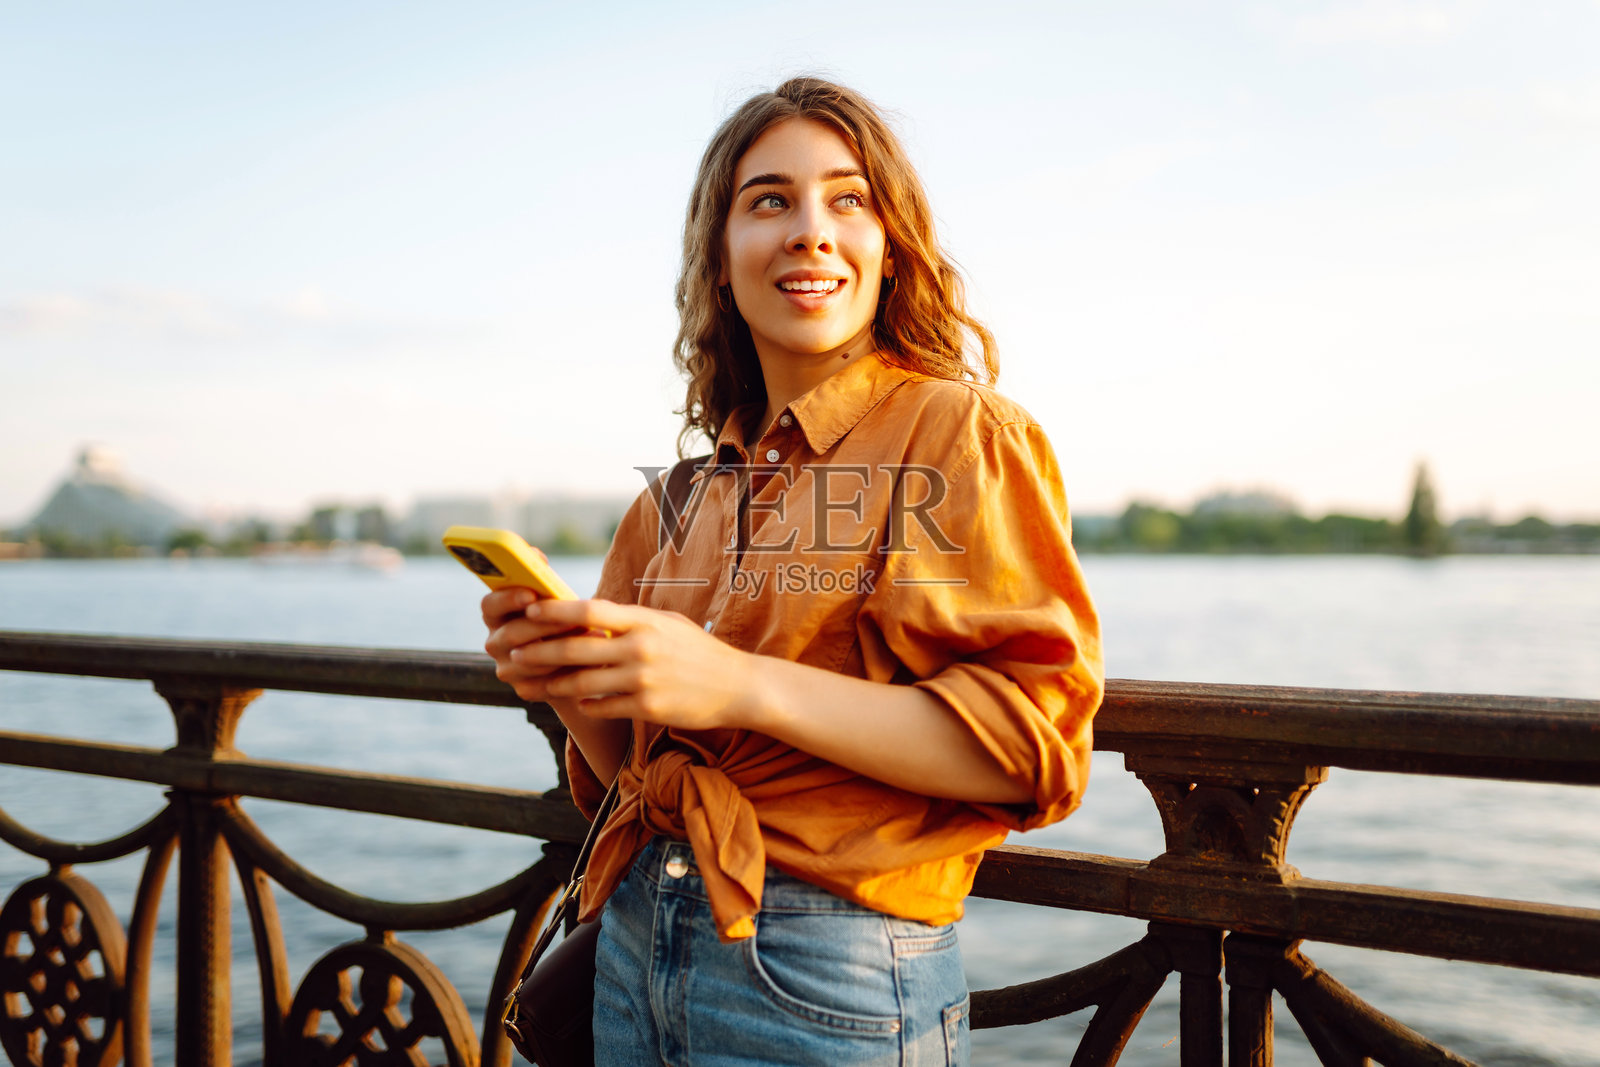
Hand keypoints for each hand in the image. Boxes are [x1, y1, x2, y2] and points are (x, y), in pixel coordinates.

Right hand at [480, 588, 596, 703]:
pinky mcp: (524, 689)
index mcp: (496, 615)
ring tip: (593, 637)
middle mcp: (495, 643)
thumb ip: (552, 600)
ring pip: (529, 661)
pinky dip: (570, 670)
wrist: (575, 661)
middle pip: (511, 634)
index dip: (507, 599)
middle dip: (544, 626)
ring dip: (562, 649)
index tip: (531, 595)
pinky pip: (544, 682)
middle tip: (573, 620)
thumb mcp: (557, 607)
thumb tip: (561, 596)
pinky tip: (591, 661)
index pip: (490, 605)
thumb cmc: (565, 622)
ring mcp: (507, 669)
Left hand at [502, 598, 762, 731]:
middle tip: (514, 652)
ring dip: (553, 683)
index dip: (556, 610)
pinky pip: (603, 707)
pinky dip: (585, 705)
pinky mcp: (647, 708)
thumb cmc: (698, 651)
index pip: (590, 609)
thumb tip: (592, 611)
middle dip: (539, 651)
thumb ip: (631, 619)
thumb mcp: (668, 624)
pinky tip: (577, 702)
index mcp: (644, 621)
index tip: (530, 610)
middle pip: (576, 648)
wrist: (738, 687)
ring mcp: (643, 680)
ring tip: (534, 681)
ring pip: (582, 683)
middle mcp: (641, 648)